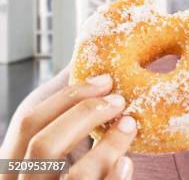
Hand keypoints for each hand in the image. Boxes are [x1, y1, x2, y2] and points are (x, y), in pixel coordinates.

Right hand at [0, 73, 135, 179]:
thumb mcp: (52, 153)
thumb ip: (64, 118)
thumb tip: (83, 66)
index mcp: (11, 167)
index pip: (27, 122)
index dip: (67, 96)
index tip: (105, 80)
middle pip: (44, 144)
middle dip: (85, 115)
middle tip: (120, 100)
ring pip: (75, 176)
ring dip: (108, 145)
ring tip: (131, 126)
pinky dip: (113, 177)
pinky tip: (127, 162)